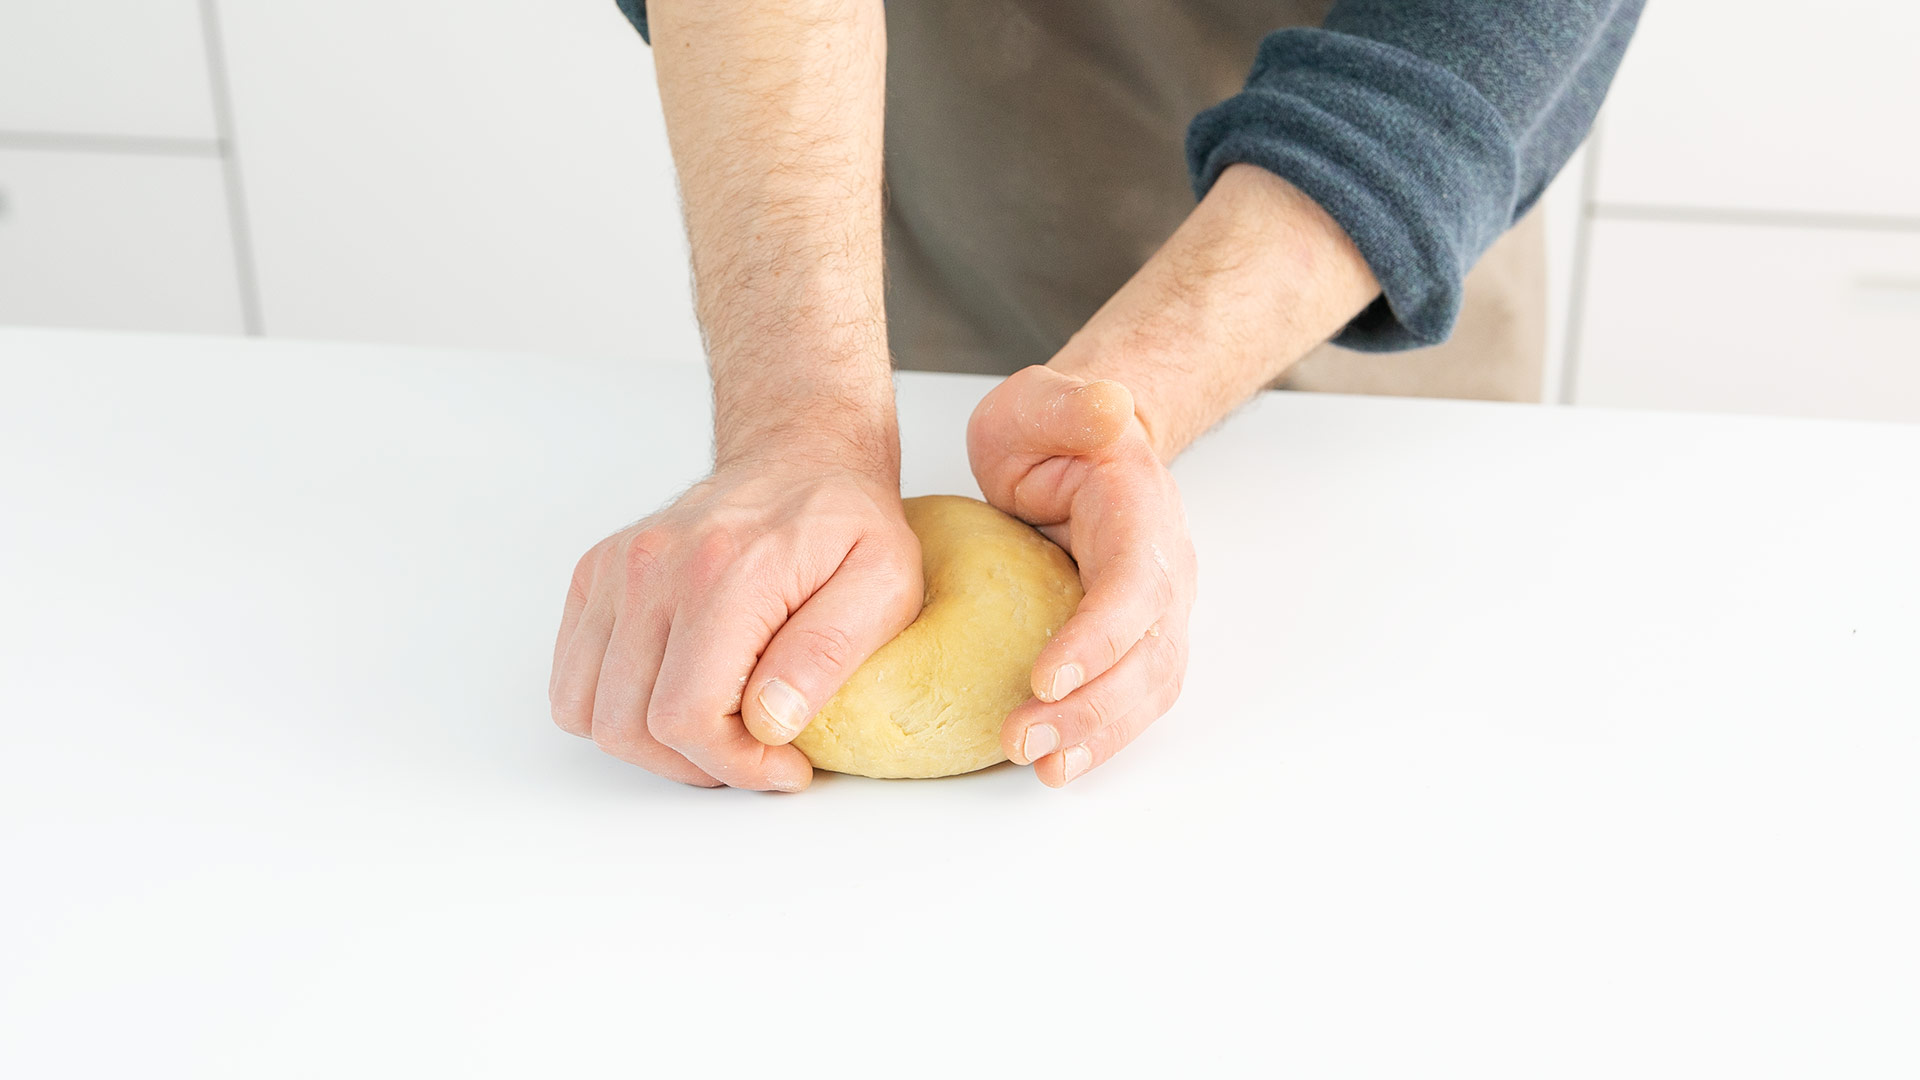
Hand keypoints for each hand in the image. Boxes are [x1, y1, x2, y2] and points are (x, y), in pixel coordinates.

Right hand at [549, 462, 921, 790]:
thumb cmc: (847, 522)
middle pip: (629, 726)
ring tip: (716, 727)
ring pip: (588, 713)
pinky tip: (678, 692)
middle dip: (697, 763)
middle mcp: (652, 569)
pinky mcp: (595, 578)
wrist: (799, 456)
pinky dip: (614, 707)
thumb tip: (772, 720)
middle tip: (755, 752)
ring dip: (651, 745)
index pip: (686, 716)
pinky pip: (572, 679)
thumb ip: (829, 651)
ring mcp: (615, 572)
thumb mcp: (884, 581)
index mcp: (722, 574)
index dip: (734, 765)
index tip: (786, 764)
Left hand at [967, 366, 1197, 786]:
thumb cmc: (1050, 432)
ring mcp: (1156, 613)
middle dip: (1092, 707)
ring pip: (1147, 690)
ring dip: (1097, 735)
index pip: (1135, 583)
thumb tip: (1111, 409)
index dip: (1100, 635)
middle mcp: (1163, 570)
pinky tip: (1056, 766)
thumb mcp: (1040, 402)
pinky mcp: (1134, 645)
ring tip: (1041, 765)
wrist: (1075, 451)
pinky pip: (1130, 701)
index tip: (1047, 675)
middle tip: (1024, 738)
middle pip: (1149, 655)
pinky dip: (1100, 739)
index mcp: (1141, 511)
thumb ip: (1069, 405)